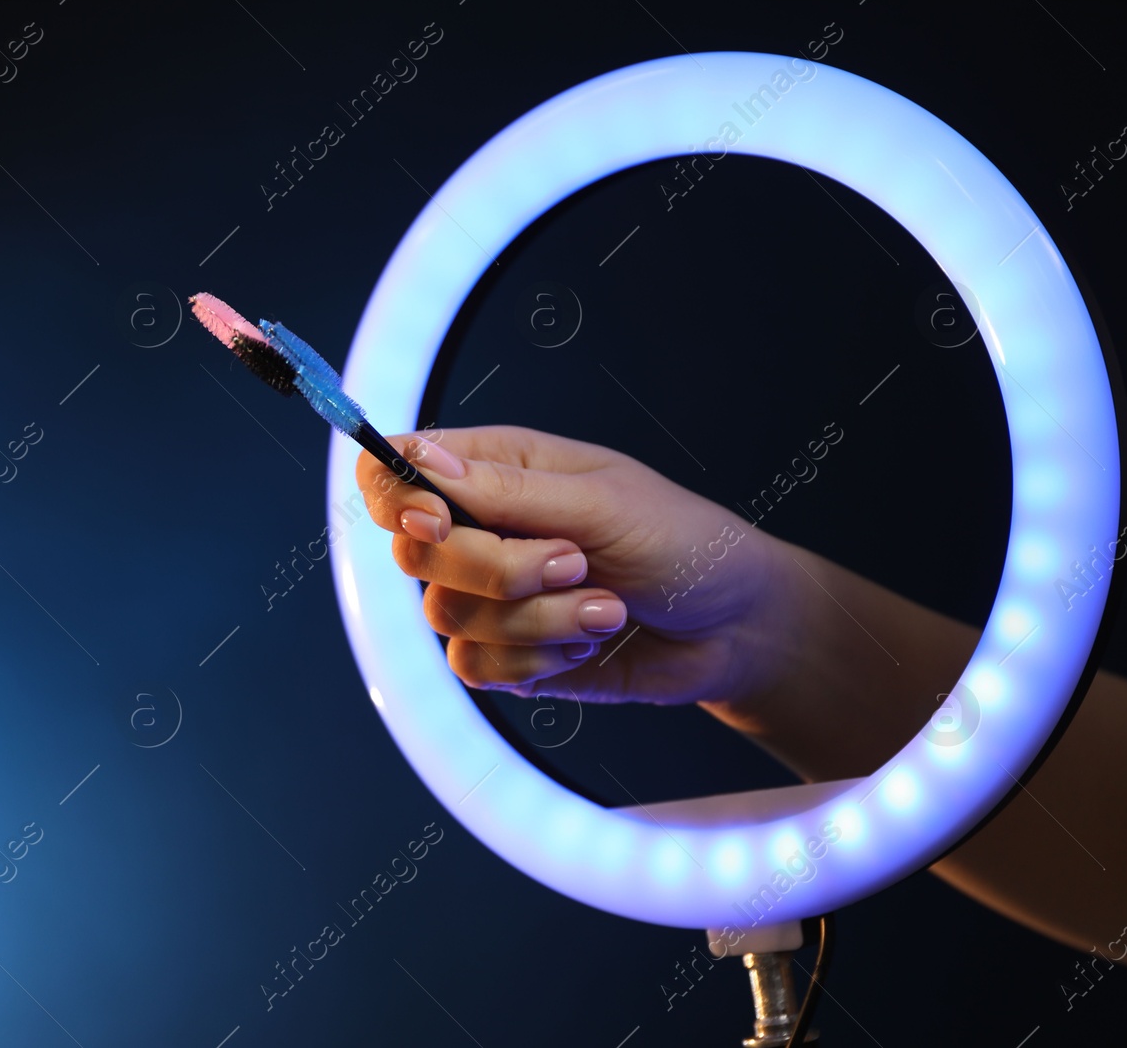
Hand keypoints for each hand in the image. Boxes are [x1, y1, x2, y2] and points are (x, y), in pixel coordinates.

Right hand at [355, 425, 796, 706]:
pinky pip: (474, 667)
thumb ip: (508, 489)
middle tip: (574, 561)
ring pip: (446, 616)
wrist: (733, 629)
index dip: (397, 496)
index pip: (393, 473)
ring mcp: (487, 595)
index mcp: (493, 468)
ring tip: (606, 607)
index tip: (440, 520)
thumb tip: (423, 459)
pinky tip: (588, 639)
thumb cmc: (683, 543)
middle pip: (413, 553)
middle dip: (496, 569)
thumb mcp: (604, 502)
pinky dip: (537, 660)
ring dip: (538, 619)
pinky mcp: (503, 653)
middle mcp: (479, 529)